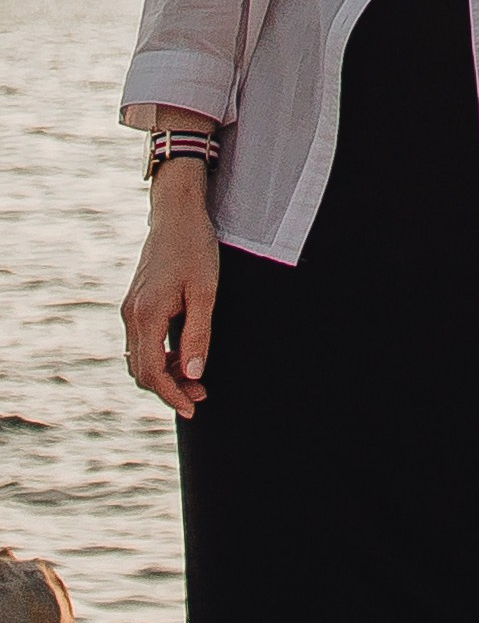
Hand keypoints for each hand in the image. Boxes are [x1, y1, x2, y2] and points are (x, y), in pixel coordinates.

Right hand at [122, 173, 219, 419]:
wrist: (177, 214)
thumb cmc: (195, 248)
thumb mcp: (204, 292)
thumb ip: (198, 334)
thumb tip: (195, 375)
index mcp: (146, 315)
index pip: (152, 373)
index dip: (172, 395)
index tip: (193, 408)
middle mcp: (131, 316)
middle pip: (142, 371)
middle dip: (170, 389)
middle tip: (201, 395)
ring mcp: (130, 310)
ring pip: (140, 359)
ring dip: (165, 374)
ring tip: (196, 379)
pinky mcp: (135, 304)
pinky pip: (142, 343)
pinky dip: (159, 357)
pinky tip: (183, 356)